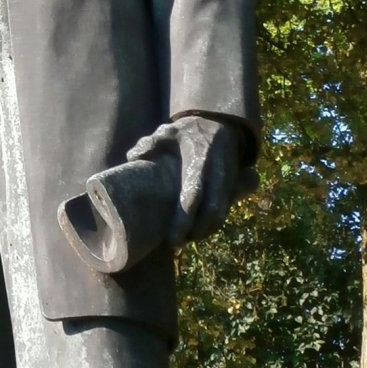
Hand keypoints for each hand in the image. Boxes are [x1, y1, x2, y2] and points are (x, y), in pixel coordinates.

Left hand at [126, 114, 245, 245]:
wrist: (222, 123)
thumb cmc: (189, 131)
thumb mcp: (169, 131)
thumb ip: (150, 143)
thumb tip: (132, 157)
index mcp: (199, 163)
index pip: (193, 197)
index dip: (183, 221)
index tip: (171, 239)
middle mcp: (218, 175)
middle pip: (213, 213)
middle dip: (197, 233)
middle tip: (177, 244)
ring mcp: (229, 182)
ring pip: (221, 215)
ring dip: (205, 231)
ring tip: (185, 240)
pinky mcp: (234, 187)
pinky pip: (225, 210)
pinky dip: (212, 223)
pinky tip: (198, 230)